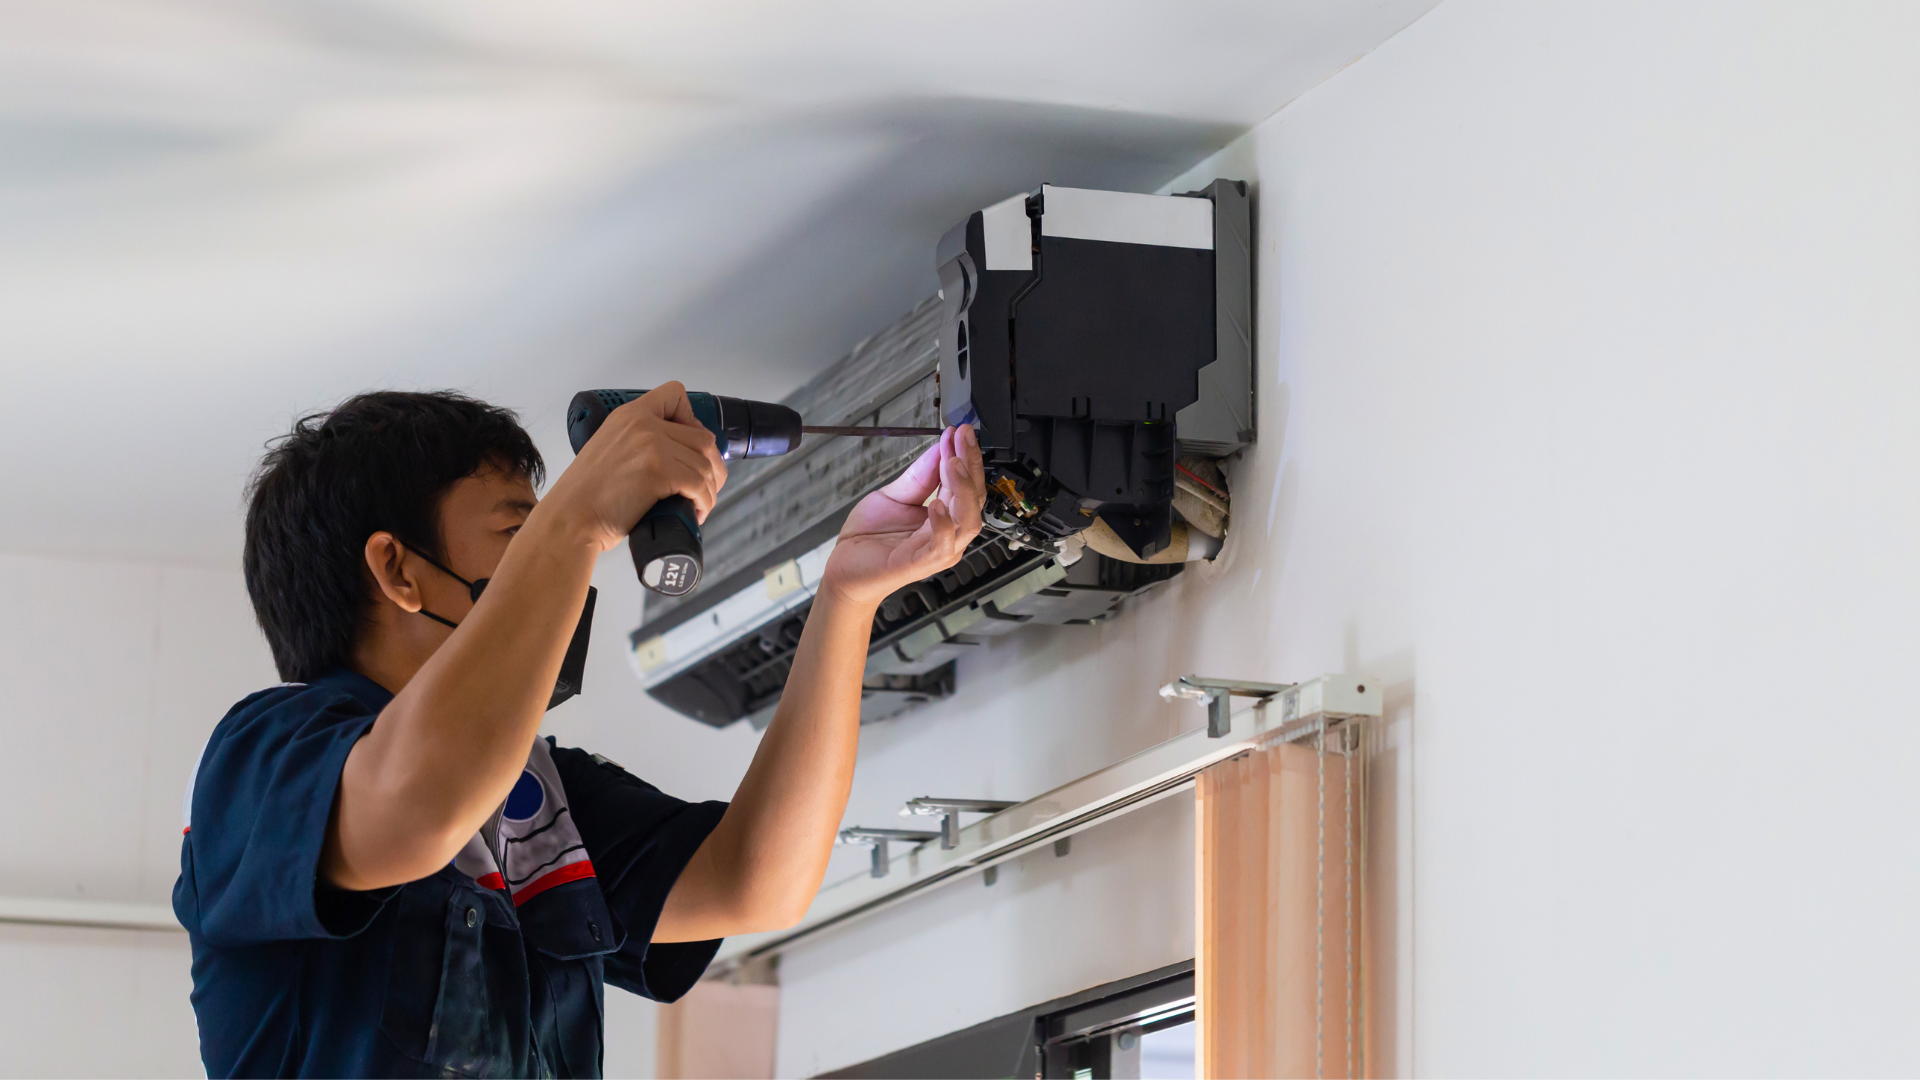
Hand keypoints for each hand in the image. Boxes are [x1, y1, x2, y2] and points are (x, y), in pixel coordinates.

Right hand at [539, 382, 727, 552]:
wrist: (570, 519)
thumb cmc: (586, 496)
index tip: (689, 446)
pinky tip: (696, 511)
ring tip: (700, 504)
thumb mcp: (609, 449)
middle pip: (702, 437)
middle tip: (706, 485)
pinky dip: (705, 502)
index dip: (692, 419)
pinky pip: (700, 485)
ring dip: (710, 489)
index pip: (675, 394)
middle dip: (712, 465)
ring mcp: (652, 446)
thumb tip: (673, 455)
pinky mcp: (659, 472)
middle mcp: (643, 424)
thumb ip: (637, 441)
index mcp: (630, 414)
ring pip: (705, 464)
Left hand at [822, 425, 985, 606]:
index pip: (965, 484)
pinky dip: (943, 525)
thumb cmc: (869, 539)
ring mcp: (937, 550)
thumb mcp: (893, 496)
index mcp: (945, 517)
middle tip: (962, 438)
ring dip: (963, 490)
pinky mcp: (920, 563)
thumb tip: (940, 447)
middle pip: (973, 499)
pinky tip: (936, 504)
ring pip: (968, 521)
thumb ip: (919, 475)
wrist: (846, 570)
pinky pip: (942, 546)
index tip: (960, 432)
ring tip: (953, 463)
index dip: (965, 456)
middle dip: (970, 464)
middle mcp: (948, 534)